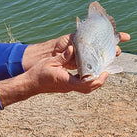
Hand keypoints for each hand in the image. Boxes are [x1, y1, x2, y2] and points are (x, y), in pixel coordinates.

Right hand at [0, 32, 130, 106]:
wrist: (30, 84)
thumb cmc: (38, 73)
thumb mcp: (50, 61)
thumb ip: (63, 56)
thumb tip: (72, 48)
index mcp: (66, 81)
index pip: (85, 85)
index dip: (97, 80)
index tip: (105, 73)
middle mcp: (68, 87)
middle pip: (88, 88)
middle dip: (99, 80)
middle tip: (107, 70)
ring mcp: (68, 87)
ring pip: (86, 88)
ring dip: (94, 80)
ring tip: (101, 69)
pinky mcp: (66, 86)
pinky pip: (80, 85)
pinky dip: (87, 79)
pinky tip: (89, 70)